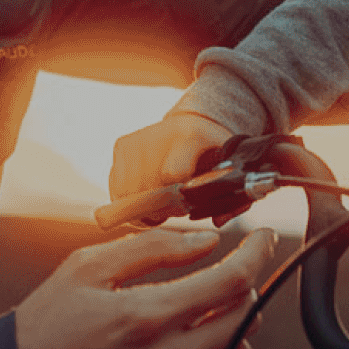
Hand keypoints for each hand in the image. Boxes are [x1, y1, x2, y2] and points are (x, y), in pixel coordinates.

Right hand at [13, 227, 274, 348]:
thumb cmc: (48, 320)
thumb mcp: (88, 266)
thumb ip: (153, 247)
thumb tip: (209, 242)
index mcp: (144, 317)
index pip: (231, 282)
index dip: (256, 253)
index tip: (263, 238)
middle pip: (243, 321)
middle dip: (241, 291)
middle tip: (220, 281)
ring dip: (232, 335)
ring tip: (200, 322)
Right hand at [108, 111, 232, 203]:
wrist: (191, 124)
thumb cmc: (213, 154)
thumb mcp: (229, 171)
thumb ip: (232, 200)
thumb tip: (217, 223)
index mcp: (191, 136)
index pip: (171, 174)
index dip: (177, 197)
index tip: (186, 204)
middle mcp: (159, 134)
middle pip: (148, 189)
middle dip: (162, 207)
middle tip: (176, 207)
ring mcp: (136, 140)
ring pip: (128, 193)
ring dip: (144, 207)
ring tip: (162, 202)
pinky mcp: (121, 146)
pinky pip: (116, 189)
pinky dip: (129, 200)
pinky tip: (146, 196)